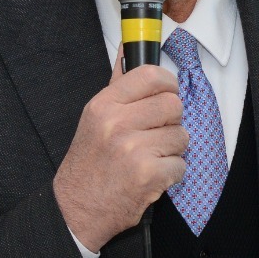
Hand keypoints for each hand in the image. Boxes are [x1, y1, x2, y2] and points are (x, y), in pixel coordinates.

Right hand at [54, 57, 186, 251]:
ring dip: (172, 150)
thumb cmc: (89, 163)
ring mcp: (133, 149)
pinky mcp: (148, 175)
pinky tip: (151, 177)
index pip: (150, 75)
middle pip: (173, 105)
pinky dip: (171, 174)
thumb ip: (117, 84)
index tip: (168, 93)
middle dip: (171, 122)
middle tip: (156, 134)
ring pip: (181, 136)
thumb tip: (127, 49)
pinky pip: (181, 164)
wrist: (76, 208)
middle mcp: (116, 124)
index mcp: (104, 105)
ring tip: (150, 158)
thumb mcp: (95, 117)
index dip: (168, 83)